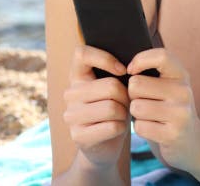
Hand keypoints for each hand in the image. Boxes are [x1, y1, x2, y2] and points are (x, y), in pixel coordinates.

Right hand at [62, 45, 129, 168]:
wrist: (104, 145)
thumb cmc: (113, 109)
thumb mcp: (113, 89)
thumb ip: (115, 75)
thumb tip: (129, 68)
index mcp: (76, 76)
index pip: (82, 53)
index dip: (105, 59)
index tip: (122, 70)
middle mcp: (70, 94)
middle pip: (110, 86)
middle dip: (126, 97)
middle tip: (125, 104)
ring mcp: (71, 115)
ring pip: (112, 108)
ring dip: (124, 114)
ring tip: (121, 116)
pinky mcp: (78, 135)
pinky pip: (112, 126)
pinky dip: (121, 128)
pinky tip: (117, 129)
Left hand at [127, 48, 199, 169]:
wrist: (192, 141)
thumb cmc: (169, 108)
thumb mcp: (168, 85)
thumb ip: (152, 71)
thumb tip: (126, 68)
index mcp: (182, 75)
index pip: (161, 56)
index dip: (140, 60)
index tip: (131, 71)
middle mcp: (184, 92)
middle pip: (136, 84)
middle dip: (132, 94)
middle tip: (144, 101)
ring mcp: (180, 114)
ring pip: (136, 107)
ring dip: (136, 114)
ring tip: (149, 116)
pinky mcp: (173, 134)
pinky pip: (140, 127)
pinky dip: (141, 129)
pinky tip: (153, 129)